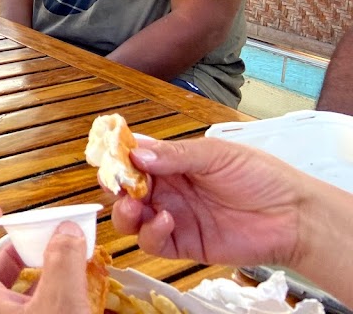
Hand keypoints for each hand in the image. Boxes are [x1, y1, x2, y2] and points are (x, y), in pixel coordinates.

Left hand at [0, 204, 91, 313]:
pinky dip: (46, 290)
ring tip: (59, 255)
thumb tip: (67, 230)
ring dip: (35, 268)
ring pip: (13, 289)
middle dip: (16, 245)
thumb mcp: (60, 303)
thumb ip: (63, 262)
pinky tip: (69, 289)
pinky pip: (30, 306)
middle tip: (37, 232)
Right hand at [111, 137, 302, 269]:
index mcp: (172, 162)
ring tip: (136, 206)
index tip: (108, 156)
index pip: (134, 158)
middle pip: (125, 189)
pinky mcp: (183, 245)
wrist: (292, 217)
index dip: (117, 157)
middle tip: (119, 185)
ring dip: (125, 211)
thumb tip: (136, 154)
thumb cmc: (260, 176)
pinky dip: (150, 233)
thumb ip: (175, 155)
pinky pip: (153, 243)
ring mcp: (172, 217)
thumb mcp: (216, 155)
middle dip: (116, 186)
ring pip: (130, 218)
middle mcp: (168, 189)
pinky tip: (166, 221)